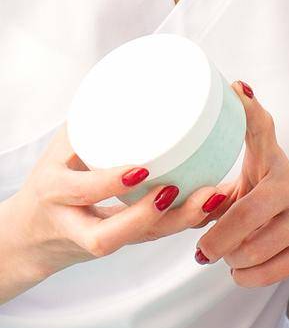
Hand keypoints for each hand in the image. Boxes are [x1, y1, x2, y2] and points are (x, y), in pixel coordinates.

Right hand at [9, 122, 239, 279]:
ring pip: (141, 241)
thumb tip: (125, 83)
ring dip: (180, 221)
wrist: (35, 237)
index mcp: (55, 194)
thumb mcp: (59, 152)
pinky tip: (215, 203)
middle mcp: (74, 224)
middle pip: (109, 236)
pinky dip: (187, 220)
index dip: (109, 182)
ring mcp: (100, 240)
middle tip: (178, 190)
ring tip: (213, 195)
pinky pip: (157, 237)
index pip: (81, 192)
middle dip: (146, 217)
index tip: (141, 169)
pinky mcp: (125, 244)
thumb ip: (87, 124)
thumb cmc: (51, 183)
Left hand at [193, 81, 288, 287]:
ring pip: (253, 248)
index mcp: (273, 161)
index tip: (237, 90)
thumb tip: (161, 201)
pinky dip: (245, 277)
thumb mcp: (245, 191)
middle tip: (203, 251)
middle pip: (247, 212)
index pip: (263, 130)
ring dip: (231, 259)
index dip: (250, 110)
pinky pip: (266, 271)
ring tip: (229, 256)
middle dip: (218, 238)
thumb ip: (210, 192)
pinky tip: (243, 270)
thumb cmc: (265, 210)